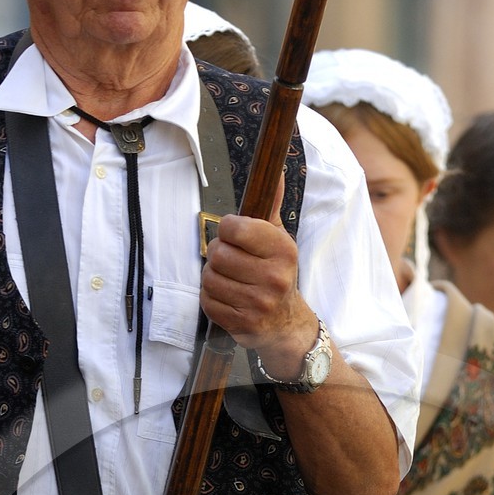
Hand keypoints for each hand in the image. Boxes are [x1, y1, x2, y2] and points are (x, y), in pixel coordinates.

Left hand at [200, 214, 314, 377]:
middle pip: (218, 253)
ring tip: (229, 280)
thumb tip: (274, 170)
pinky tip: (227, 298)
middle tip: (231, 261)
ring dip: (213, 277)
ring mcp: (259, 304)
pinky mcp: (243, 324)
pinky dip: (212, 299)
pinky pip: (208, 302)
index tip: (235, 235)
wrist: (285, 321)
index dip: (227, 228)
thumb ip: (270, 204)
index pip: (234, 227)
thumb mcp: (278, 237)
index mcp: (283, 250)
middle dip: (218, 255)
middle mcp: (274, 277)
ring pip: (209, 278)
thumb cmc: (275, 271)